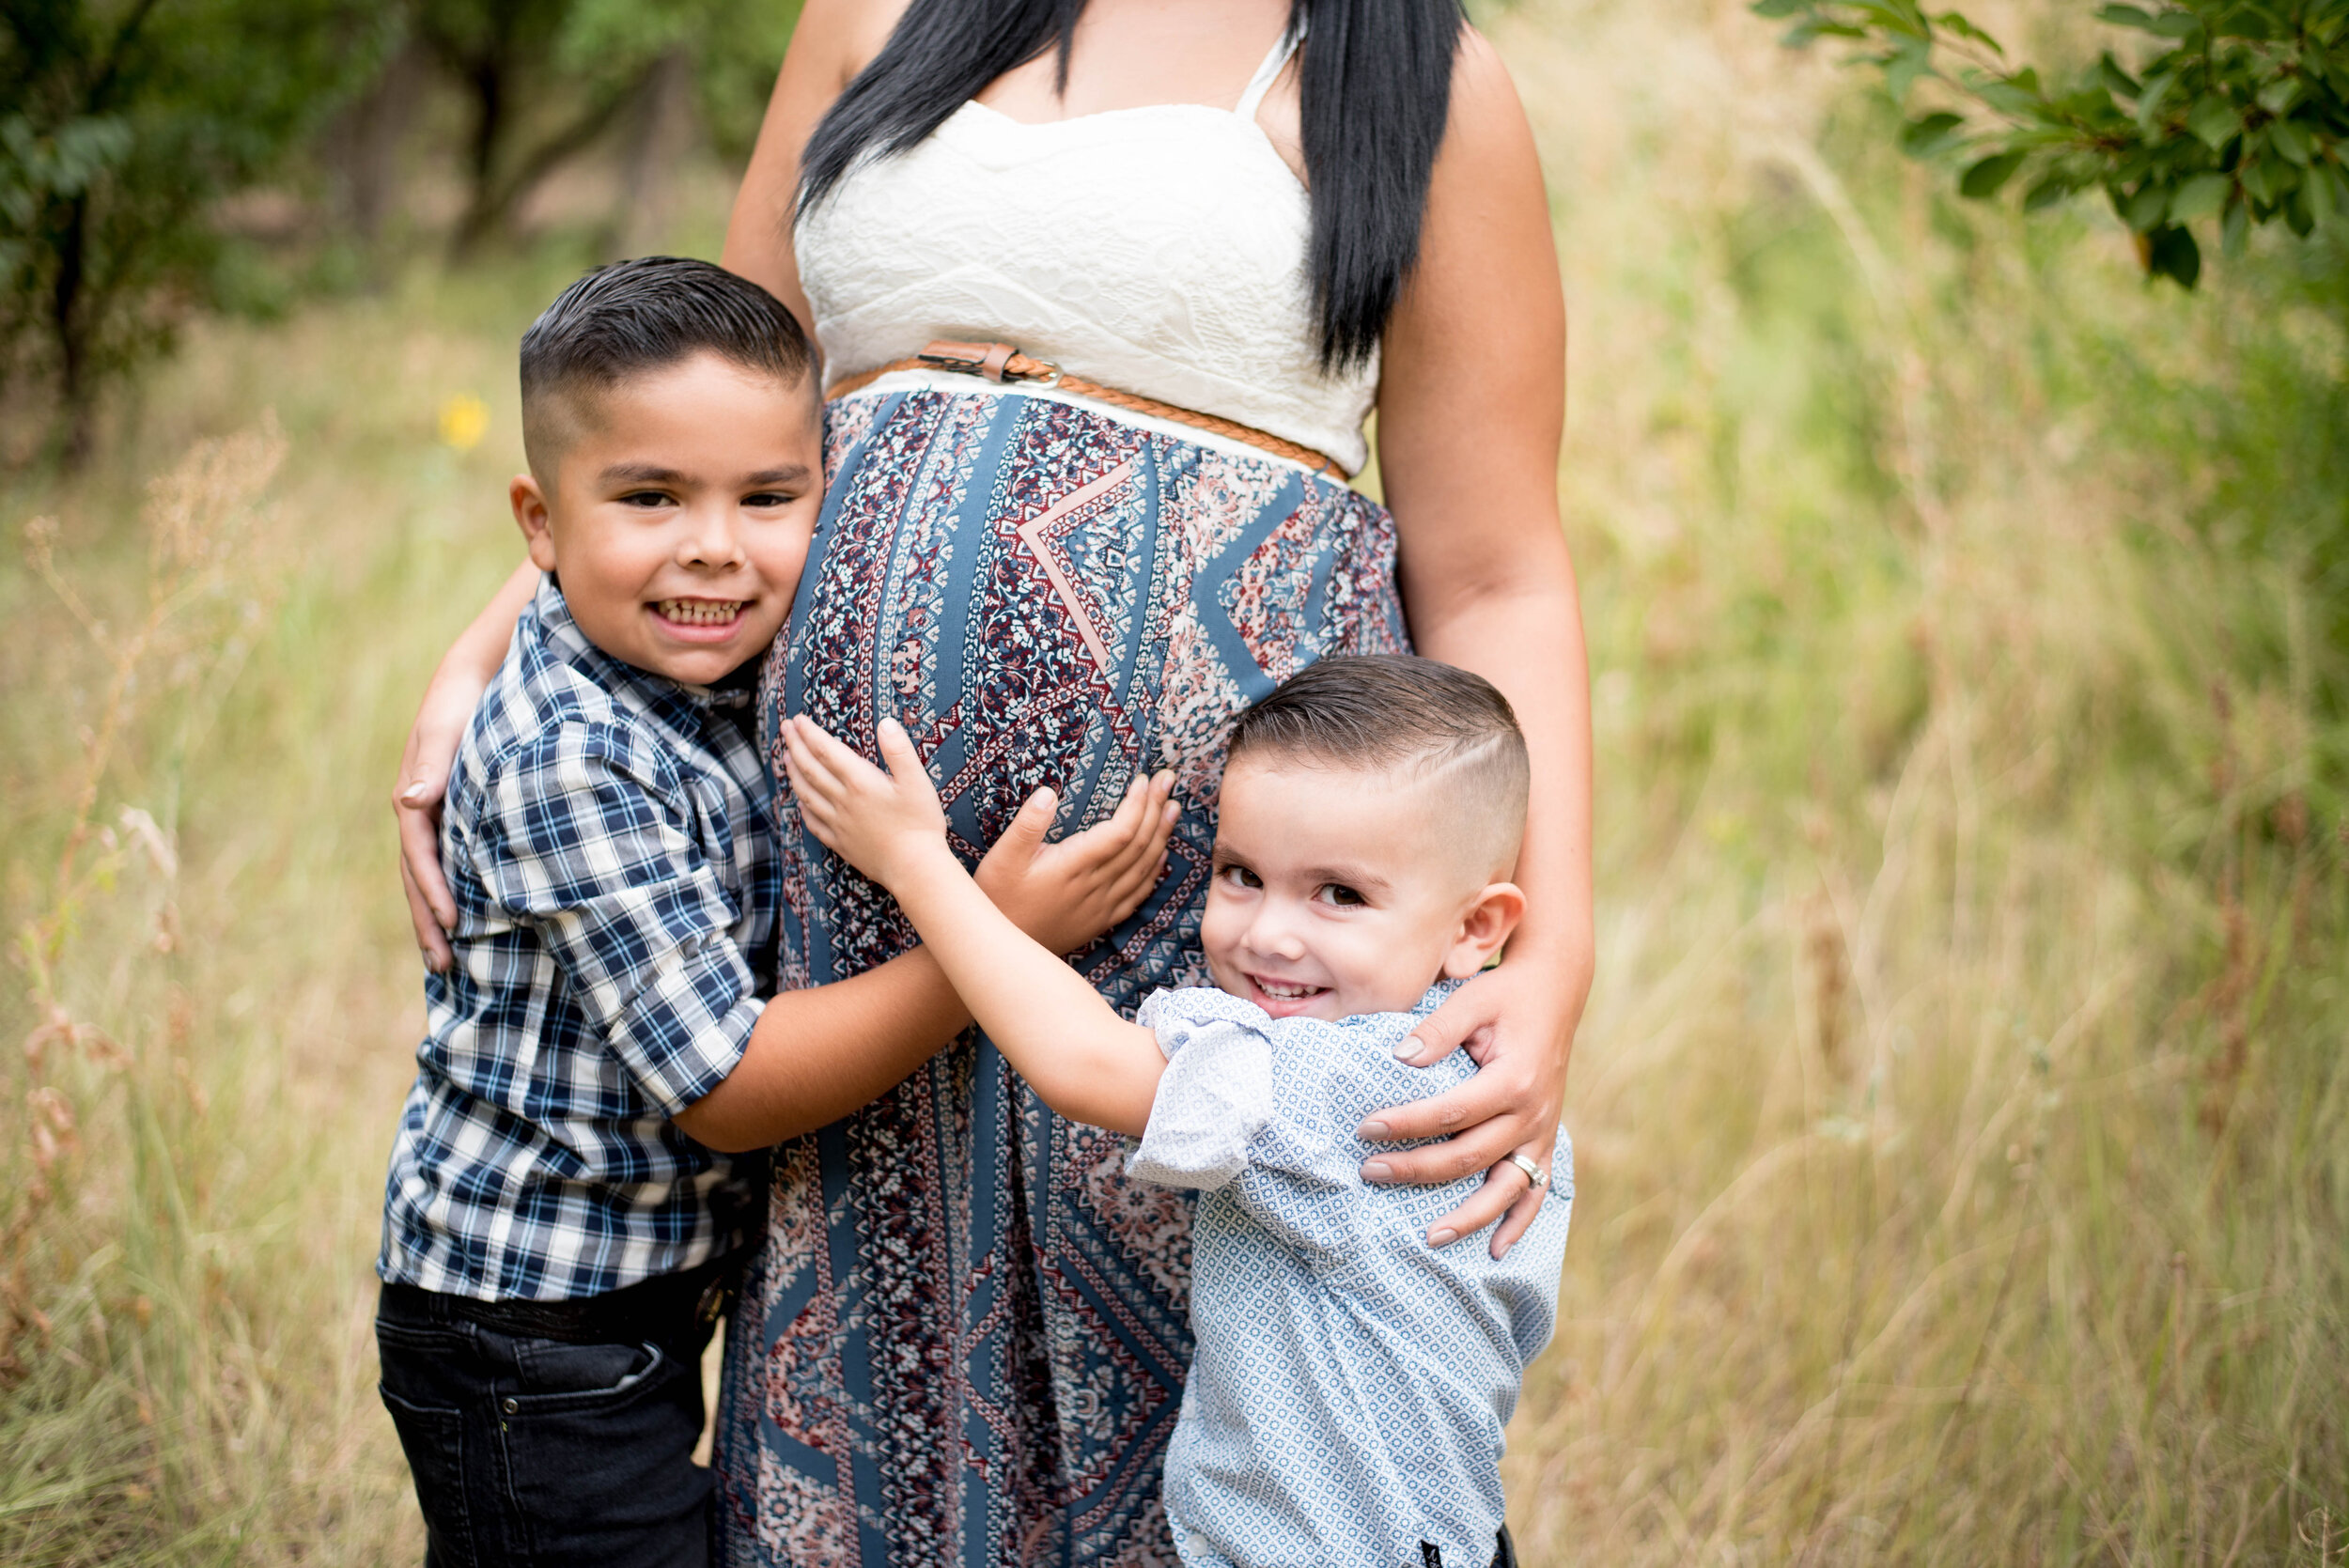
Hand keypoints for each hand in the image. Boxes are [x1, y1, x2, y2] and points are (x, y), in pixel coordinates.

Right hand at [396, 683, 477, 973]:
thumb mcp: (446, 728)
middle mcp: (418, 813)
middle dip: (427, 923)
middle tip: (442, 968)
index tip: (453, 925)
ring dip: (434, 917)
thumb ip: (432, 764)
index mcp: (414, 799)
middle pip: (416, 878)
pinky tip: (465, 921)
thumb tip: (412, 801)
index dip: (433, 892)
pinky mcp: (452, 814)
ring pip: (428, 876)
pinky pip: (446, 862)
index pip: (419, 856)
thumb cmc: (461, 703)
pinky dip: (449, 893)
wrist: (471, 678)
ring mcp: (433, 817)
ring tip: (447, 962)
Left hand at [783, 715, 956, 887]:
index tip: (798, 719)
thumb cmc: (920, 823)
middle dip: (795, 746)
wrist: (914, 868)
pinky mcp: (841, 843)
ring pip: (807, 794)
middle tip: (785, 729)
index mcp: (860, 782)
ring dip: (794, 773)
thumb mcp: (918, 781)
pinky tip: (801, 802)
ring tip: (787, 759)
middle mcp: (843, 801)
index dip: (810, 733)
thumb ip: (899, 750)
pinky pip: (814, 823)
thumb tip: (885, 723)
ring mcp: (839, 824)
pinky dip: (804, 809)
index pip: (826, 751)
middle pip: (810, 769)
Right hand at [975, 771, 1176, 954]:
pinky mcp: (1101, 920)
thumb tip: (1049, 793)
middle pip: (1139, 844)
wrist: (1002, 952)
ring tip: (1174, 808)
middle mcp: (1094, 886)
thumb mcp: (1001, 859)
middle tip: (1169, 779)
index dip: (1138, 804)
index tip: (1145, 779)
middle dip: (1157, 809)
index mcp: (1073, 866)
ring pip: (1144, 868)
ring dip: (1162, 835)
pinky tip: (1161, 855)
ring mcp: (1101, 906)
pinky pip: (1138, 893)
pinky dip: (1154, 871)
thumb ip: (1027, 825)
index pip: (1120, 831)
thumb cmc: (997, 899)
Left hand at [1357, 955, 1584, 1258]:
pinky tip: (1495, 1249)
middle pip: (1470, 1156)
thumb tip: (1399, 1058)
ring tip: (1430, 1238)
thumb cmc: (1507, 992)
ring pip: (1506, 1187)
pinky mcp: (1547, 1138)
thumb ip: (1437, 1030)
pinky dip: (1519, 1221)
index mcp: (1514, 1079)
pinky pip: (1536, 1189)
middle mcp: (1533, 1113)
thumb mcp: (1472, 999)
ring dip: (1469, 1216)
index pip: (1450, 1112)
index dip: (1405, 1123)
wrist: (1557, 990)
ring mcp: (1543, 1131)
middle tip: (1370, 1172)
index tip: (1364, 1127)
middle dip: (1417, 1169)